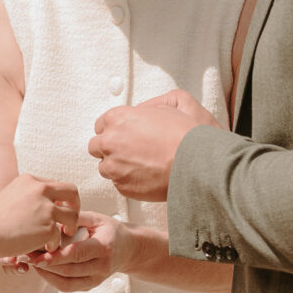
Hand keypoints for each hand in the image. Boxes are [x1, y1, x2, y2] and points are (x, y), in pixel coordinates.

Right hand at [0, 172, 82, 257]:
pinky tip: (47, 247)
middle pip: (72, 191)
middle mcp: (40, 190)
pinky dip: (55, 243)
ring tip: (64, 234)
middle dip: (75, 205)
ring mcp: (46, 208)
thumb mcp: (8, 196)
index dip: (59, 198)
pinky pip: (60, 235)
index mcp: (30, 181)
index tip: (58, 209)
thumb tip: (38, 202)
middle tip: (70, 218)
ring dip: (70, 225)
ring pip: (72, 215)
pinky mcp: (48, 227)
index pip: (55, 184)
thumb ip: (26, 196)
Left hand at [29, 213, 130, 292]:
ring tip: (31, 262)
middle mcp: (102, 266)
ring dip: (46, 274)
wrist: (128, 249)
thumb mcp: (97, 218)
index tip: (38, 255)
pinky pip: (68, 286)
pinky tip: (42, 268)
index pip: (77, 254)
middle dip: (45, 265)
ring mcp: (97, 278)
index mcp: (104, 247)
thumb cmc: (110, 230)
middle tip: (26, 256)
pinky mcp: (91, 285)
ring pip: (66, 282)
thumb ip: (76, 218)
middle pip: (69, 270)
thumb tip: (53, 219)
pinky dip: (52, 279)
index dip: (56, 257)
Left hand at [89, 91, 210, 202]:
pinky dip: (128, 180)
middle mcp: (110, 142)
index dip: (113, 130)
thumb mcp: (169, 106)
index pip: (101, 124)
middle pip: (96, 146)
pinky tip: (146, 176)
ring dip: (117, 166)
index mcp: (118, 118)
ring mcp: (114, 166)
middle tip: (129, 151)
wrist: (196, 164)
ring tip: (140, 165)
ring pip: (105, 167)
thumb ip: (146, 110)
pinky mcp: (122, 186)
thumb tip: (139, 114)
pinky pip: (117, 183)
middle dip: (110, 148)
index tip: (122, 135)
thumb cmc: (185, 136)